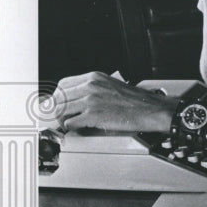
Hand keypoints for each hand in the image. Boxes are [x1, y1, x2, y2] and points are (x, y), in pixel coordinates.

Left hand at [53, 72, 176, 132]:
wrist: (150, 109)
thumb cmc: (136, 101)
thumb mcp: (111, 86)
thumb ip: (93, 89)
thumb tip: (78, 99)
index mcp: (94, 77)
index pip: (63, 84)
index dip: (58, 96)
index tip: (59, 104)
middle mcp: (90, 86)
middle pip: (59, 97)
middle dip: (56, 109)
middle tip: (60, 117)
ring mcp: (91, 100)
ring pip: (61, 110)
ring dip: (62, 120)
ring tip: (68, 124)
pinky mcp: (93, 115)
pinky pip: (70, 122)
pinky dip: (71, 128)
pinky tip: (77, 128)